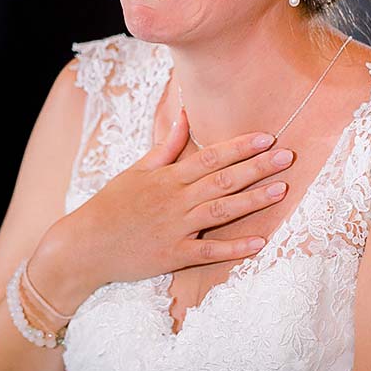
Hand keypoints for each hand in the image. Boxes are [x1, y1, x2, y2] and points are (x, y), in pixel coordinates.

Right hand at [29, 111, 293, 312]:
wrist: (83, 245)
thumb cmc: (112, 205)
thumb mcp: (137, 170)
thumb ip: (167, 146)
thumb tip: (185, 115)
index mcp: (168, 177)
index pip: (211, 156)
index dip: (240, 146)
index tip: (267, 136)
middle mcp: (175, 200)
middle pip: (223, 180)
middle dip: (257, 167)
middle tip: (287, 156)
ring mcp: (175, 228)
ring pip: (220, 212)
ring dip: (253, 200)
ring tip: (282, 189)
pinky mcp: (172, 255)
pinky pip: (208, 252)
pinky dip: (234, 248)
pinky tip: (260, 242)